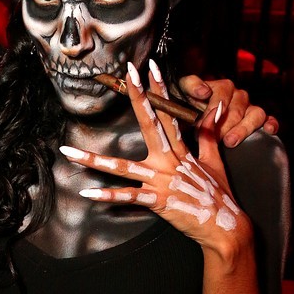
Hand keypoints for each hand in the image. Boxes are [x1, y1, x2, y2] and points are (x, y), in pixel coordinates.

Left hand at [60, 60, 251, 255]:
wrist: (224, 225)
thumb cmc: (218, 195)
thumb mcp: (215, 160)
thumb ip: (209, 134)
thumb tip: (217, 108)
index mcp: (181, 150)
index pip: (169, 113)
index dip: (159, 89)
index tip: (149, 68)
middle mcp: (168, 161)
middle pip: (150, 124)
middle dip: (139, 99)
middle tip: (126, 78)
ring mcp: (160, 180)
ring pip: (122, 167)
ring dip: (93, 159)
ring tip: (69, 152)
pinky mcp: (157, 200)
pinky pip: (127, 196)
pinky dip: (107, 196)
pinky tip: (86, 192)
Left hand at [178, 74, 278, 146]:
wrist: (192, 123)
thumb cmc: (187, 106)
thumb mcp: (182, 93)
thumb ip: (190, 86)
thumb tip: (204, 91)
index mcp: (222, 87)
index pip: (223, 91)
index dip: (213, 106)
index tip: (201, 122)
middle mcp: (238, 96)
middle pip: (238, 107)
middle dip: (223, 124)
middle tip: (211, 137)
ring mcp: (249, 108)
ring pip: (255, 113)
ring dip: (243, 128)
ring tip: (229, 142)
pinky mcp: (258, 121)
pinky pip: (269, 120)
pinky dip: (271, 124)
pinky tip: (268, 130)